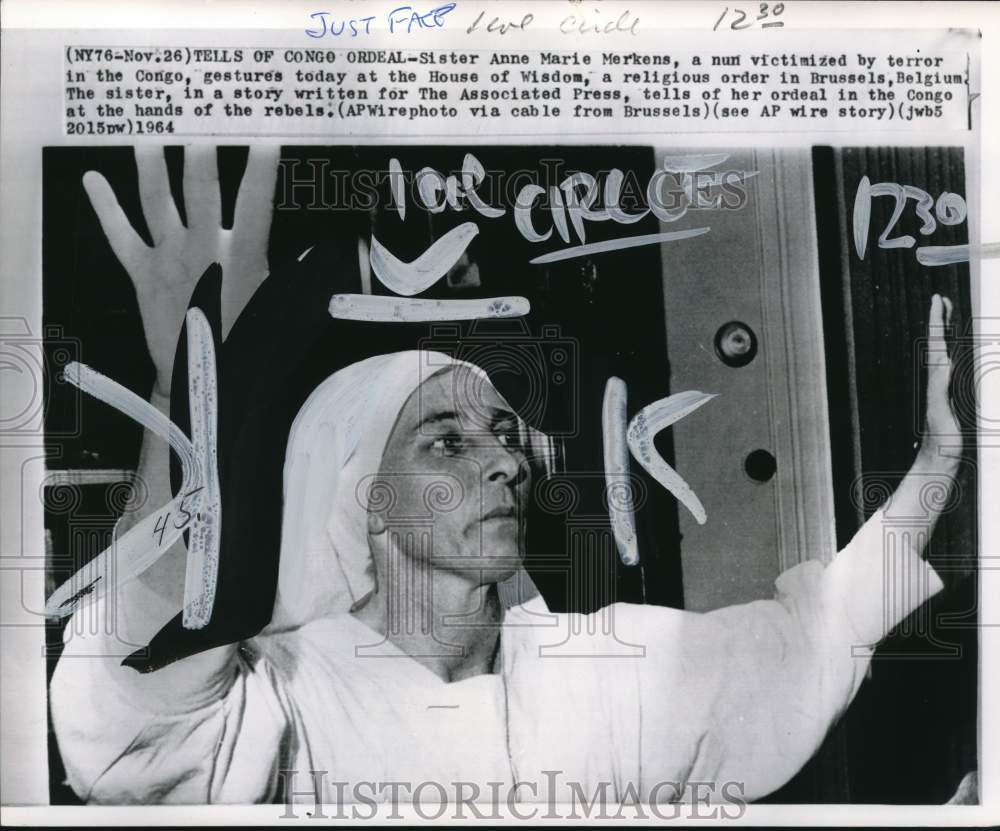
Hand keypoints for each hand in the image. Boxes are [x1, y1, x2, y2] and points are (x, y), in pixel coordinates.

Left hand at [83, 146, 278, 396]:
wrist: (202, 381)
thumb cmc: (246, 346)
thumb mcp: (279, 311)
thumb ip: (292, 277)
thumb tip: (320, 250)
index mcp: (240, 258)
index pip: (255, 204)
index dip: (262, 170)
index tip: (267, 138)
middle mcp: (201, 249)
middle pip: (200, 191)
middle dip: (201, 156)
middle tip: (200, 125)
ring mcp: (168, 258)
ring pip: (156, 201)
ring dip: (152, 166)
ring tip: (149, 136)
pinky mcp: (142, 272)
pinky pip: (119, 235)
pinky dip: (105, 207)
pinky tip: (92, 179)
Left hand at [920, 293, 960, 464]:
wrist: (940, 459)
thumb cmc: (941, 439)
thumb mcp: (940, 412)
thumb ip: (940, 388)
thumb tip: (943, 361)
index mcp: (937, 378)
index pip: (937, 343)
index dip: (937, 320)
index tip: (937, 300)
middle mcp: (939, 379)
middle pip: (939, 343)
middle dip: (940, 320)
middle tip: (941, 299)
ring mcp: (944, 386)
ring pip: (945, 352)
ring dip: (946, 333)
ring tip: (948, 314)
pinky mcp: (951, 395)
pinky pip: (953, 366)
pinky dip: (955, 351)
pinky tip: (956, 350)